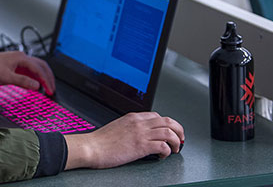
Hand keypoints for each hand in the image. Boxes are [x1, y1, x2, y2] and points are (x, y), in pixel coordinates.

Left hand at [0, 51, 55, 94]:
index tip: (50, 91)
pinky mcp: (11, 68)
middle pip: (40, 66)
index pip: (39, 69)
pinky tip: (33, 86)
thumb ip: (23, 81)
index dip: (46, 80)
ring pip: (34, 69)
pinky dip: (33, 80)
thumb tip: (37, 86)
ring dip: (41, 78)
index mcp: (20, 57)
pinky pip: (27, 73)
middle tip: (52, 89)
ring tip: (45, 89)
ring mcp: (16, 63)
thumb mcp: (6, 77)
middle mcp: (19, 58)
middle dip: (48, 77)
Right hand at [64, 112, 184, 169]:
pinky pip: (162, 146)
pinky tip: (163, 156)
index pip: (157, 116)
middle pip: (168, 121)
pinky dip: (167, 151)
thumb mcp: (118, 127)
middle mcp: (139, 123)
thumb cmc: (101, 141)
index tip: (170, 132)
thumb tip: (139, 135)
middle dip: (178, 130)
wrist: (92, 147)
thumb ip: (130, 128)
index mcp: (133, 117)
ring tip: (175, 149)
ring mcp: (140, 134)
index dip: (168, 125)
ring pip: (169, 132)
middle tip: (180, 140)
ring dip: (176, 141)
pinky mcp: (140, 146)